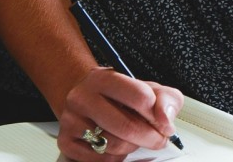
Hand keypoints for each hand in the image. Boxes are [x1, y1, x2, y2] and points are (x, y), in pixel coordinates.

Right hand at [57, 67, 183, 160]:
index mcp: (104, 78)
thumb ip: (165, 100)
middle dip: (150, 138)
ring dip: (132, 146)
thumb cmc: (120, 97)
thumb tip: (165, 120)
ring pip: (114, 145)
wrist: (88, 99)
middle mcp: (82, 97)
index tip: (162, 122)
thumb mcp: (148, 89)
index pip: (140, 97)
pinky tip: (116, 144)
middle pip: (127, 127)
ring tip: (132, 137)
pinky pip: (101, 159)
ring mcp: (71, 120)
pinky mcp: (66, 141)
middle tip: (157, 139)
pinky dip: (116, 157)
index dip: (158, 115)